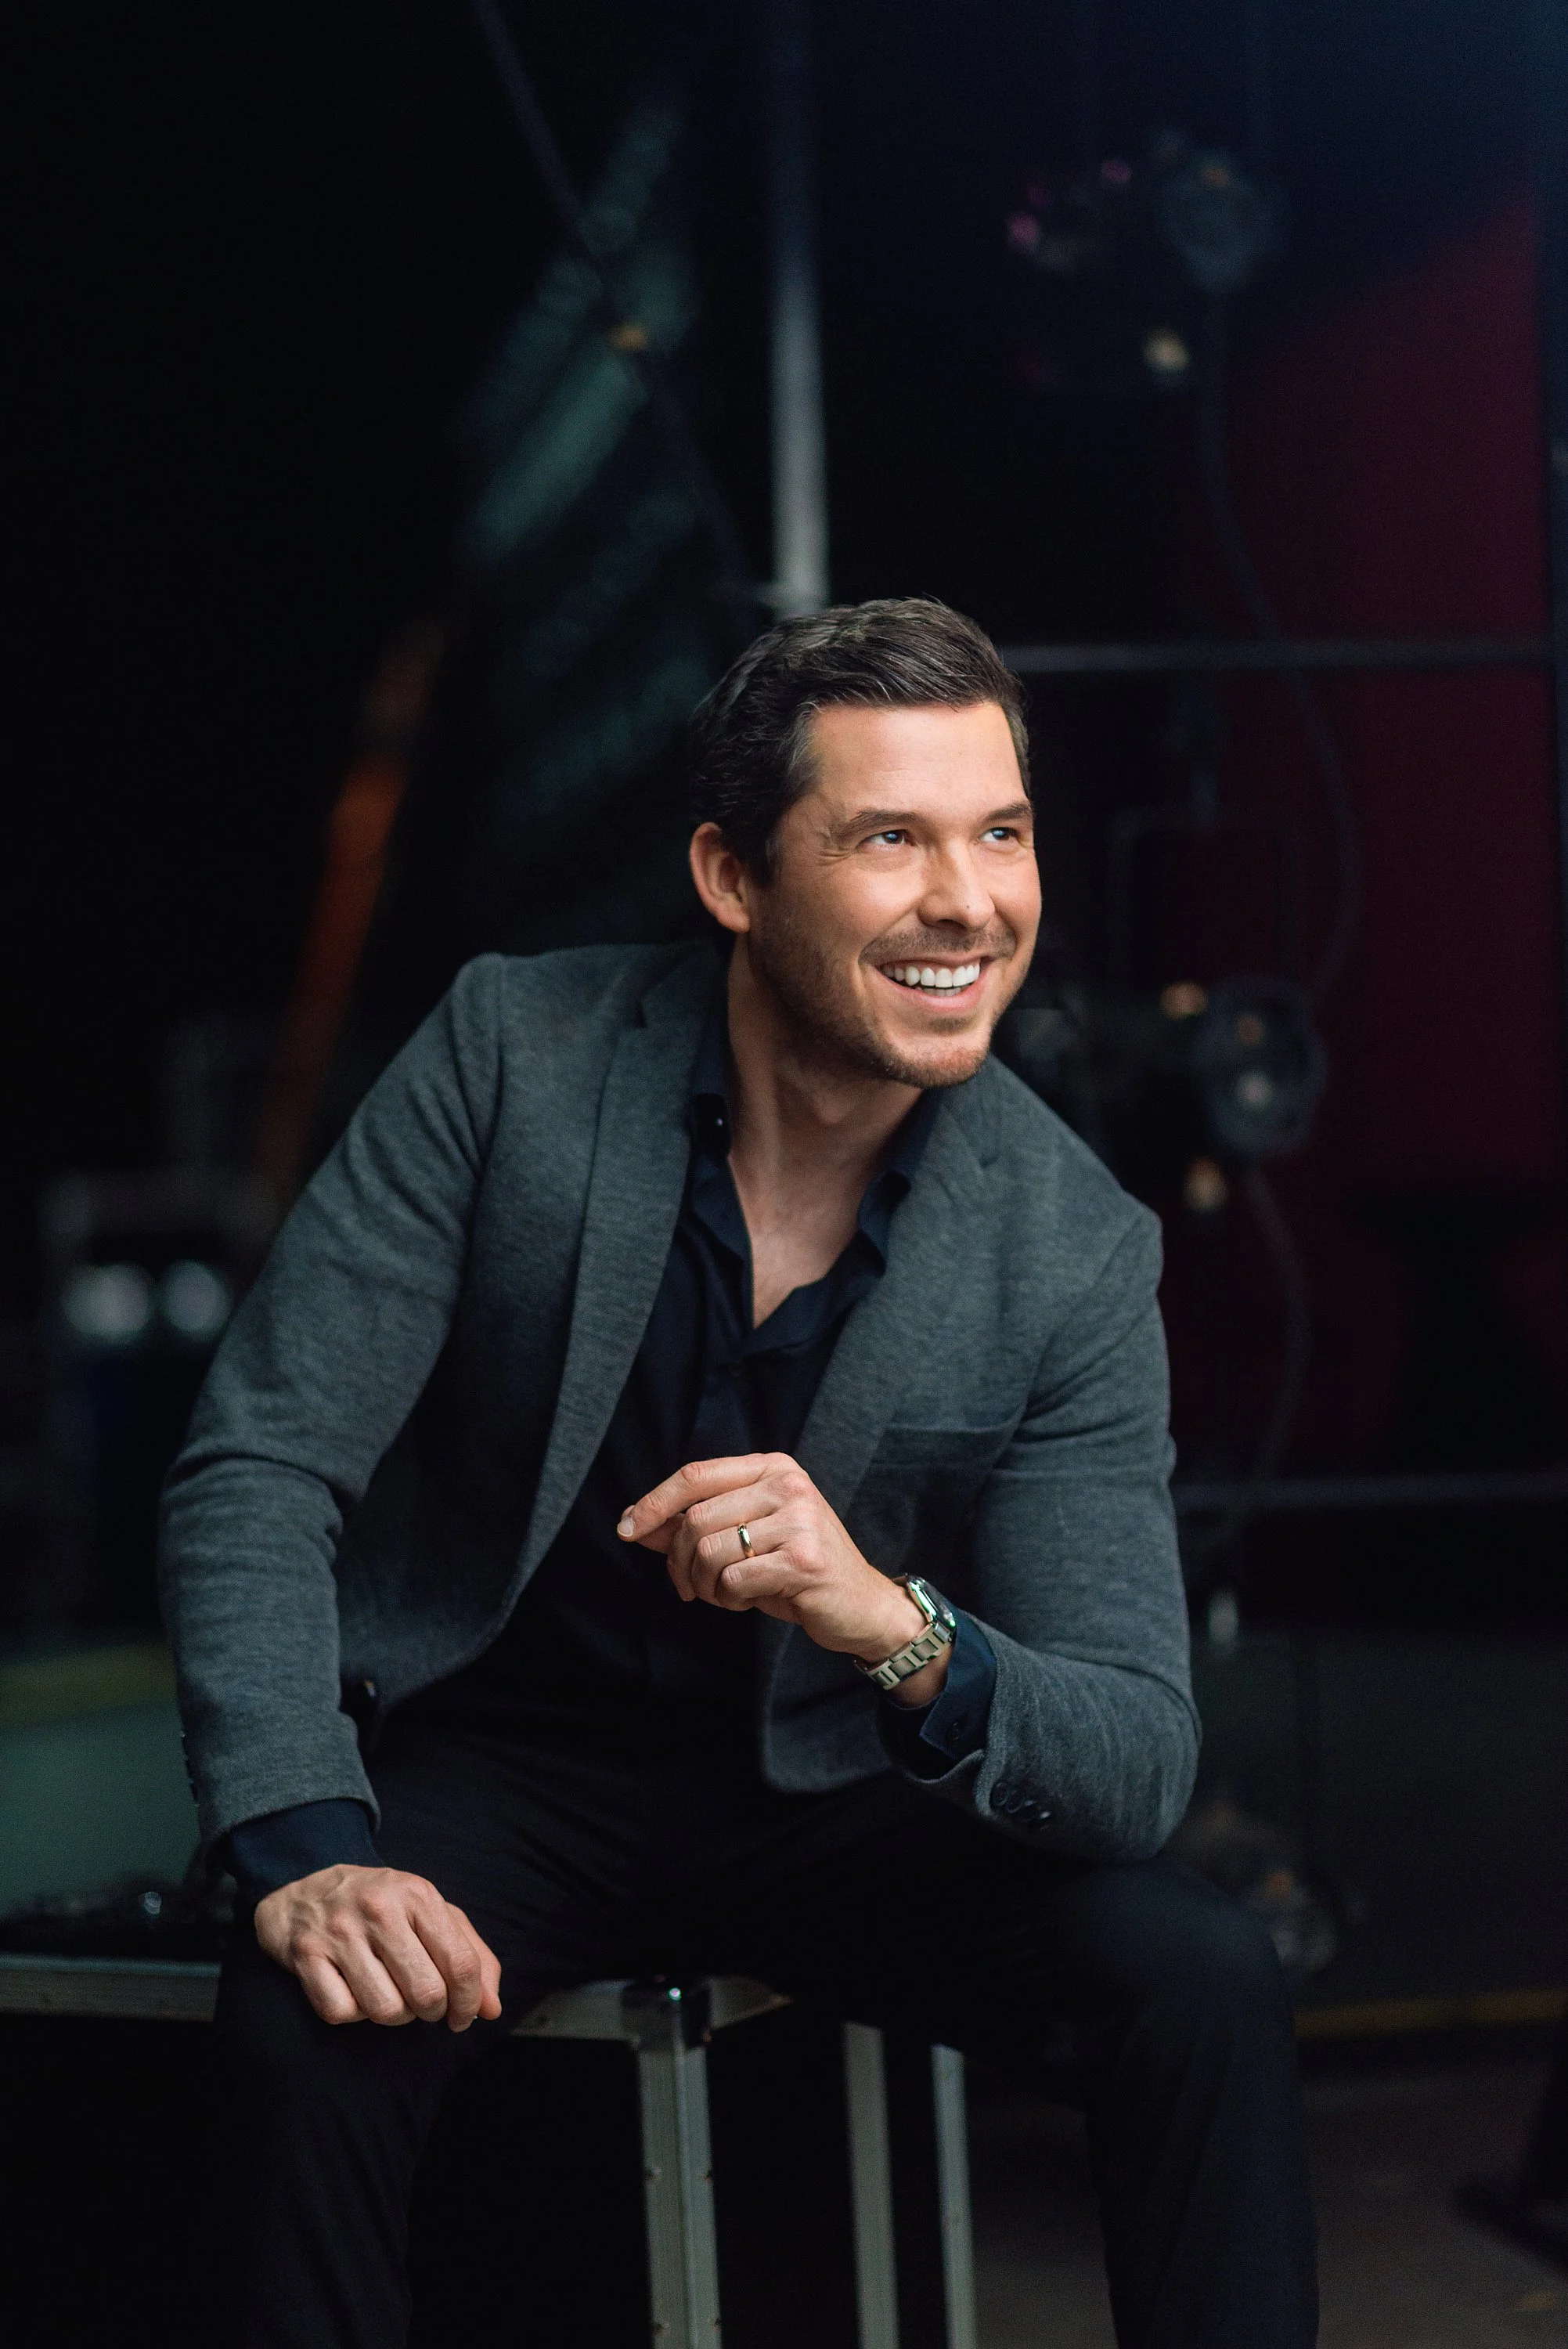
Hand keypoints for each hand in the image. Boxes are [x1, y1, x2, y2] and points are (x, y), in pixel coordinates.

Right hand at [254, 1864, 503, 2030]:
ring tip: (389, 1993)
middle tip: (423, 2004)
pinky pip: (341, 2012)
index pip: (460, 1963)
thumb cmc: (383, 1908)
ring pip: (385, 2010)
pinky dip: (352, 2012)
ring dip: (393, 2015)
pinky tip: (353, 1991)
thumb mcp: (431, 1914)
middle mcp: (379, 1909)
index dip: (469, 2002)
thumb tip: (492, 2009)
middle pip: (426, 1993)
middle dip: (431, 2012)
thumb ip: (472, 1956)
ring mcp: (340, 1931)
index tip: (462, 2016)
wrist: (306, 1890)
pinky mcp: (306, 1955)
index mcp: (418, 1894)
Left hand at [617, 1452, 927, 1668]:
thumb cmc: (795, 1570)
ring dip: (705, 1585)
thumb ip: (691, 1527)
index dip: (653, 1503)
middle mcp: (788, 1484)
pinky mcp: (803, 1559)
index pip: (695, 1475)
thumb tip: (632, 1524)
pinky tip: (751, 1600)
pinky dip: (729, 1600)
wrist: (861, 1605)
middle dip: (680, 1561)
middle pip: (696, 1518)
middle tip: (690, 1587)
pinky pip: (733, 1580)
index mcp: (772, 1467)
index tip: (625, 1529)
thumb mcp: (743, 1538)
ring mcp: (799, 1519)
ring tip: (727, 1593)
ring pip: (710, 1551)